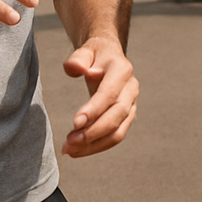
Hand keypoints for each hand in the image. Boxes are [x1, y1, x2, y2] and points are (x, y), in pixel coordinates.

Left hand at [61, 35, 137, 157]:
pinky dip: (97, 146)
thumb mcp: (85, 51)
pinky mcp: (126, 118)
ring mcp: (131, 105)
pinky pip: (115, 137)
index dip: (94, 110)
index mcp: (122, 70)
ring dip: (94, 145)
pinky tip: (78, 150)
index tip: (75, 123)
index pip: (109, 93)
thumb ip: (77, 59)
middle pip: (116, 117)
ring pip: (117, 132)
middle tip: (69, 143)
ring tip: (70, 150)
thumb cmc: (95, 55)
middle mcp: (131, 89)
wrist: (108, 57)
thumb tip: (74, 68)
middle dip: (92, 133)